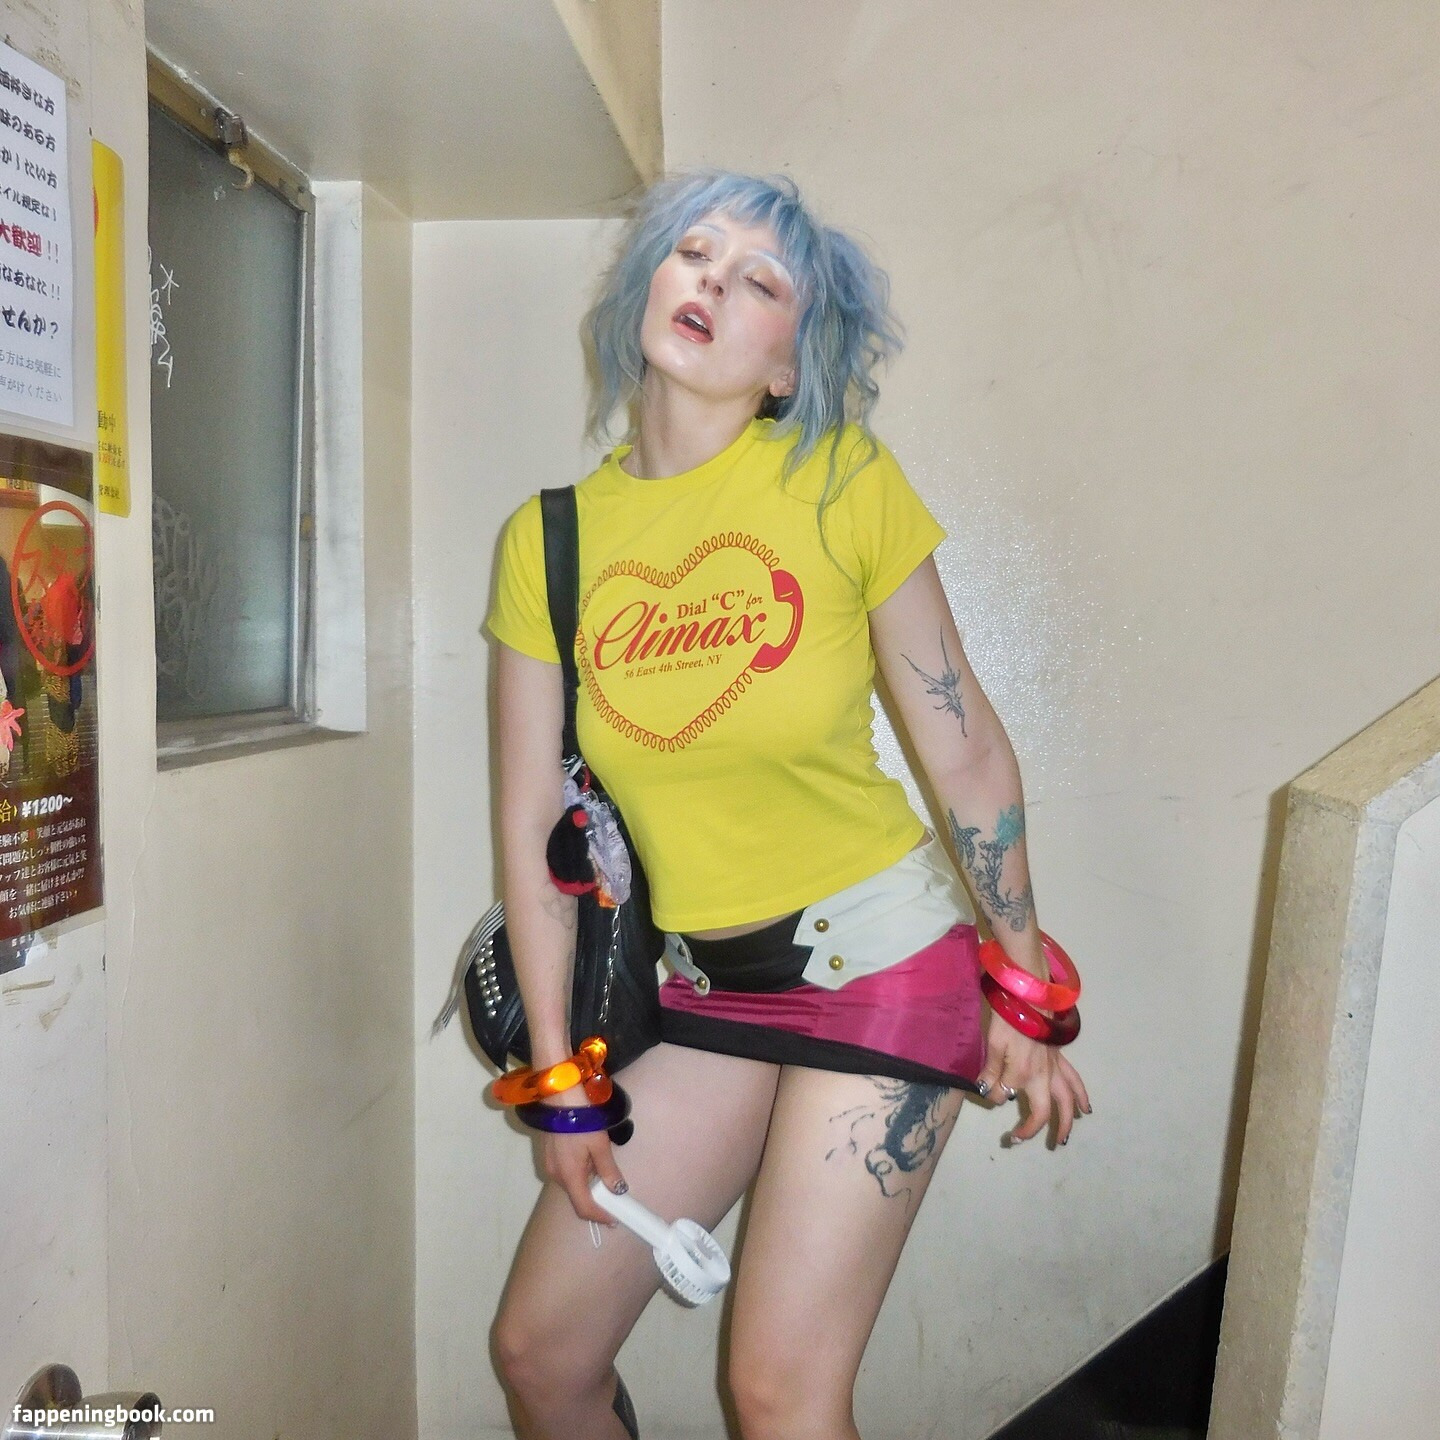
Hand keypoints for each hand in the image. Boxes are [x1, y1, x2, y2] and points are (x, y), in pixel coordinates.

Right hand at [538, 1091, 628, 1222]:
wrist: (558, 1096)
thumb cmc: (581, 1120)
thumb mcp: (600, 1145)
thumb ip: (609, 1170)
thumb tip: (618, 1190)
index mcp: (569, 1176)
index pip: (584, 1207)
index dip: (600, 1216)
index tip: (614, 1219)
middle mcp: (556, 1175)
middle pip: (578, 1196)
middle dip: (596, 1197)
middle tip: (613, 1192)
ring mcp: (550, 1166)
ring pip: (572, 1184)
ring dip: (588, 1183)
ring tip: (602, 1167)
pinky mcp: (549, 1156)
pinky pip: (567, 1172)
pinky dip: (580, 1173)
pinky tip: (589, 1158)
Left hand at [976, 1011, 1090, 1145]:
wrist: (1031, 996)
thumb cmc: (1009, 1017)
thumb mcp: (993, 1042)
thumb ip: (991, 1070)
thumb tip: (987, 1091)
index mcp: (1021, 1073)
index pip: (1003, 1096)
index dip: (991, 1096)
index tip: (985, 1090)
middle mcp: (1041, 1076)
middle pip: (1043, 1112)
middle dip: (1031, 1129)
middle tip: (1019, 1139)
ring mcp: (1054, 1069)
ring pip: (1065, 1101)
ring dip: (1066, 1121)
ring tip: (1062, 1138)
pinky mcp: (1061, 1059)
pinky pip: (1075, 1081)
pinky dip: (1081, 1095)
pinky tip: (1086, 1107)